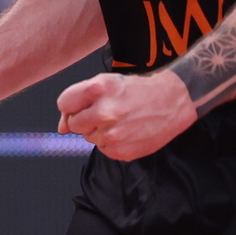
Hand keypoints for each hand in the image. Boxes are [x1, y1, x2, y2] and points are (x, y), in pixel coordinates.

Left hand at [57, 70, 191, 159]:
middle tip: (106, 113)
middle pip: (74, 124)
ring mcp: (113, 134)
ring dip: (100, 131)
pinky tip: (128, 131)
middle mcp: (104, 112)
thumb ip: (78, 102)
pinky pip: (104, 149)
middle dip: (86, 119)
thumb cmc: (137, 90)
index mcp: (97, 90)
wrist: (174, 101)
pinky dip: (112, 143)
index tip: (84, 105)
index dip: (72, 106)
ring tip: (121, 120)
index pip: (64, 104)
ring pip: (89, 137)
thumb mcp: (105, 83)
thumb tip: (61, 129)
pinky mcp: (122, 151)